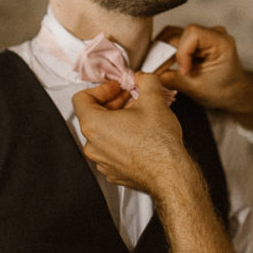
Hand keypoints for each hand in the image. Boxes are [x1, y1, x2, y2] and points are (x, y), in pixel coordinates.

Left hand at [73, 74, 190, 194]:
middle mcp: (93, 146)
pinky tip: (140, 136)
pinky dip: (122, 139)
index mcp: (94, 125)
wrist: (170, 174)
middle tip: (132, 98)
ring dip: (118, 121)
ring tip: (139, 116)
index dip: (101, 88)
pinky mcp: (113, 173)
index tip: (117, 88)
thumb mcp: (153, 98)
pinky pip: (111, 150)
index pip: (82, 98)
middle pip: (93, 116)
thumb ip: (145, 80)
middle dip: (113, 103)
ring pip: (103, 134)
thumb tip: (142, 78)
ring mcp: (102, 162)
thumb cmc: (159, 143)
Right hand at [155, 24, 252, 128]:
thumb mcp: (196, 88)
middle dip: (166, 53)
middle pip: (180, 34)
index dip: (182, 51)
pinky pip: (176, 39)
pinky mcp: (196, 39)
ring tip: (155, 67)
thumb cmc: (220, 91)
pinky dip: (166, 50)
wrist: (232, 92)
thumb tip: (147, 75)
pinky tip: (160, 63)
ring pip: (174, 34)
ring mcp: (204, 34)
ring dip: (162, 50)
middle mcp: (214, 33)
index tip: (183, 71)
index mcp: (221, 42)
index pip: (193, 34)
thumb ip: (172, 79)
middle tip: (155, 72)